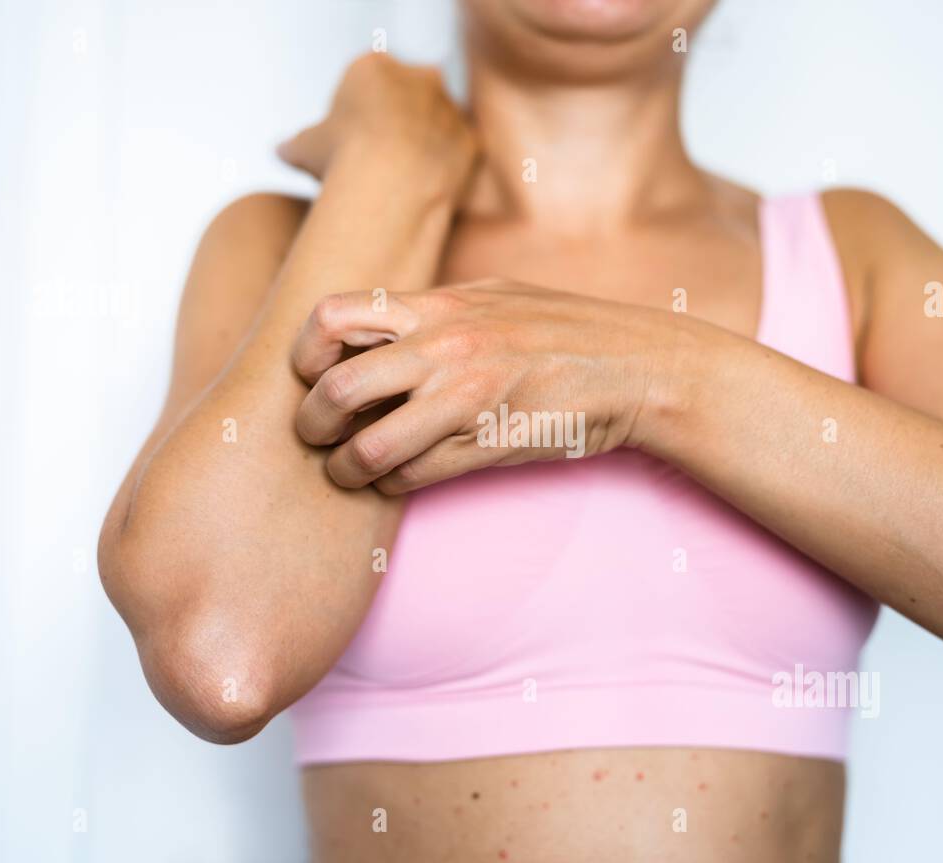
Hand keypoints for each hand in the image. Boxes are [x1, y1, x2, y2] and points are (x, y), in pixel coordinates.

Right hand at [277, 53, 476, 193]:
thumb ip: (298, 144)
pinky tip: (425, 189)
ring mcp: (448, 107)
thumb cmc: (342, 159)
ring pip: (436, 122)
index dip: (355, 114)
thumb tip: (281, 151)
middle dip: (395, 122)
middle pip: (406, 96)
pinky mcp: (470, 140)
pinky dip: (445, 168)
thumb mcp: (306, 149)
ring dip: (423, 144)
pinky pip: (458, 152)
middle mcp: (417, 76)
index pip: (366, 82)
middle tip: (379, 158)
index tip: (349, 141)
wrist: (391, 184)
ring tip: (402, 179)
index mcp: (373, 66)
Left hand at [289, 280, 676, 493]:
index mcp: (440, 305)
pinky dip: (391, 484)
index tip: (310, 377)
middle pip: (334, 388)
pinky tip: (398, 479)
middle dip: (310, 423)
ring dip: (344, 469)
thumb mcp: (495, 297)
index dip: (304, 354)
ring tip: (348, 473)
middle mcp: (444, 347)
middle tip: (315, 436)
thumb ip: (433, 310)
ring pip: (366, 447)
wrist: (638, 367)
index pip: (333, 317)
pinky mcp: (488, 445)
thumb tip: (374, 327)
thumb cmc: (567, 331)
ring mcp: (466, 398)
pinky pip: (412, 477)